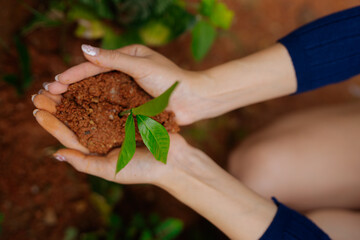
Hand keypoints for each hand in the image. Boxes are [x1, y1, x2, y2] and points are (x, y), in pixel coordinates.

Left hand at [32, 90, 275, 239]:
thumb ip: (84, 164)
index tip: (38, 110)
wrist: (175, 160)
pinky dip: (99, 89)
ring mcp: (119, 121)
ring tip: (60, 81)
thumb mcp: (111, 170)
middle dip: (60, 104)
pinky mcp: (132, 110)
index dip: (52, 123)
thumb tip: (56, 154)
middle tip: (41, 90)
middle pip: (77, 117)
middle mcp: (105, 134)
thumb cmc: (143, 169)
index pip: (69, 136)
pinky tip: (89, 79)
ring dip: (75, 93)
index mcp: (97, 149)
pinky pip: (112, 98)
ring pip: (92, 104)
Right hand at [44, 44, 209, 124]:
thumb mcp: (140, 65)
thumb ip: (112, 59)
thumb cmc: (170, 79)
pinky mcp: (134, 104)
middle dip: (72, 87)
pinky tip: (82, 117)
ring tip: (59, 107)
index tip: (55, 83)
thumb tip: (83, 50)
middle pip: (93, 79)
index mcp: (127, 57)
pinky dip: (96, 110)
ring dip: (80, 100)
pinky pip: (111, 106)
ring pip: (99, 93)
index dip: (74, 74)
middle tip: (49, 95)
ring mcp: (129, 89)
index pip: (95, 64)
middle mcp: (126, 72)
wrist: (193, 100)